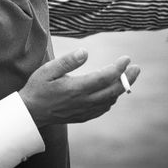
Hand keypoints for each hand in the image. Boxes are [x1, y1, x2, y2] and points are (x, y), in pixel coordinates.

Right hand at [19, 49, 139, 127]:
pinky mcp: (83, 116)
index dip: (118, 68)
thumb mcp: (47, 70)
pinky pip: (103, 108)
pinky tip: (111, 92)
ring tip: (126, 77)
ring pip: (110, 100)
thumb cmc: (37, 88)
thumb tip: (85, 52)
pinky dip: (112, 99)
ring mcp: (84, 110)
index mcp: (75, 88)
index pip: (104, 77)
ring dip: (121, 89)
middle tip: (136, 68)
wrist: (30, 112)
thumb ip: (67, 62)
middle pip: (113, 90)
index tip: (126, 58)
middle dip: (127, 78)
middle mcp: (83, 101)